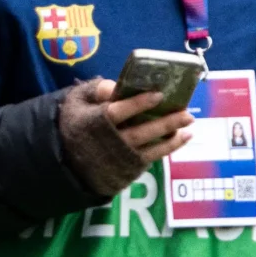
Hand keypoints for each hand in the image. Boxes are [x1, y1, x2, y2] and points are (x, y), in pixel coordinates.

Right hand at [58, 78, 194, 198]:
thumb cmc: (75, 124)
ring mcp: (119, 159)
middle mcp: (109, 143)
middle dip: (165, 123)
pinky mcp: (125, 171)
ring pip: (149, 149)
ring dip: (171, 138)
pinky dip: (166, 150)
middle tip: (187, 114)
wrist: (66, 160)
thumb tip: (114, 85)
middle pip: (140, 132)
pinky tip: (180, 139)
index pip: (118, 112)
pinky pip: (149, 160)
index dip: (138, 104)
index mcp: (94, 123)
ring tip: (189, 127)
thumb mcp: (76, 102)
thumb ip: (95, 91)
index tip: (159, 95)